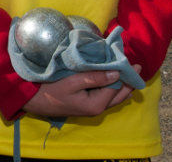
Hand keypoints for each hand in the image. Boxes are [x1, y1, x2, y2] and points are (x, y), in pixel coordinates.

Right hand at [23, 64, 141, 117]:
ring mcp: (92, 108)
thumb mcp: (72, 82)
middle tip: (137, 67)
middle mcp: (98, 108)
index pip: (117, 87)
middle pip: (120, 94)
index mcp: (96, 104)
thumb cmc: (51, 90)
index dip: (125, 74)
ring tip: (129, 72)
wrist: (34, 101)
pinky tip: (115, 81)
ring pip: (114, 97)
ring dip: (122, 85)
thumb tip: (116, 73)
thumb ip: (95, 78)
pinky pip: (106, 96)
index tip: (133, 62)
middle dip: (129, 81)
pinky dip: (113, 88)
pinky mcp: (87, 105)